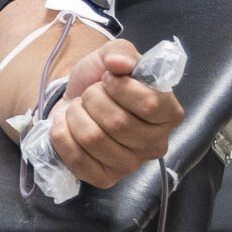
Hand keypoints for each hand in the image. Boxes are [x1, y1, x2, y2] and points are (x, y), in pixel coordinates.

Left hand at [46, 37, 184, 189]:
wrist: (74, 100)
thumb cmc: (100, 80)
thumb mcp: (112, 55)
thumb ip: (120, 52)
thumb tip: (119, 63)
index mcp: (169, 113)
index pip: (150, 104)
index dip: (121, 87)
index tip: (108, 77)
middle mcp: (156, 143)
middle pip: (118, 123)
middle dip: (93, 99)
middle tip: (90, 95)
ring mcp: (131, 165)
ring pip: (94, 139)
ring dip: (76, 116)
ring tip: (78, 109)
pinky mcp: (106, 178)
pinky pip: (78, 159)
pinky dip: (63, 136)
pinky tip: (66, 126)